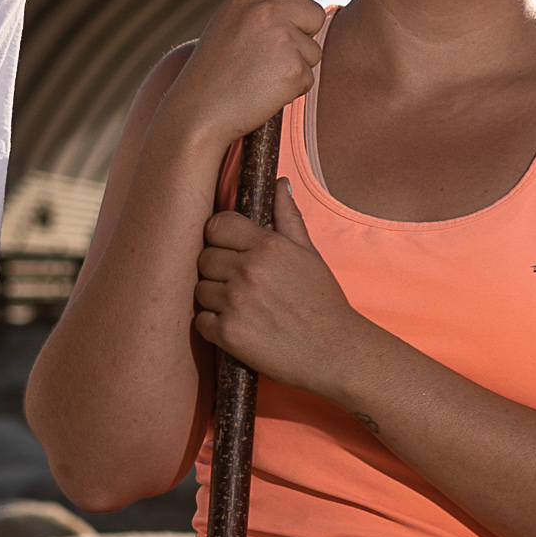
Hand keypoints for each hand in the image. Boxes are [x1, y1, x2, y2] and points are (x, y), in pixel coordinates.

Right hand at [160, 0, 329, 153]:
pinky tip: (262, 91)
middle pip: (314, 12)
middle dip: (302, 33)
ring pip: (313, 48)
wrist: (199, 112)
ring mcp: (282, 40)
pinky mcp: (293, 70)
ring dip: (295, 64)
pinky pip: (308, 76)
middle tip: (268, 53)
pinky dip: (291, 87)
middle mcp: (266, 11)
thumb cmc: (214, 68)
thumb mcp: (230, 21)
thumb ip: (261, 3)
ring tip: (259, 74)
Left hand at [195, 180, 367, 400]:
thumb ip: (288, 218)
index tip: (229, 249)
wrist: (335, 352)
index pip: (217, 225)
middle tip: (240, 283)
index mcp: (268, 246)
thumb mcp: (309, 254)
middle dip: (217, 269)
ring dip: (214, 298)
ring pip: (200, 289)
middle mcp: (249, 270)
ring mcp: (236, 302)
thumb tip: (279, 184)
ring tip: (241, 307)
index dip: (219, 237)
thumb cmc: (323, 302)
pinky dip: (213, 325)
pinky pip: (201, 320)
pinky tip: (237, 326)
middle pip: (204, 257)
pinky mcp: (228, 334)